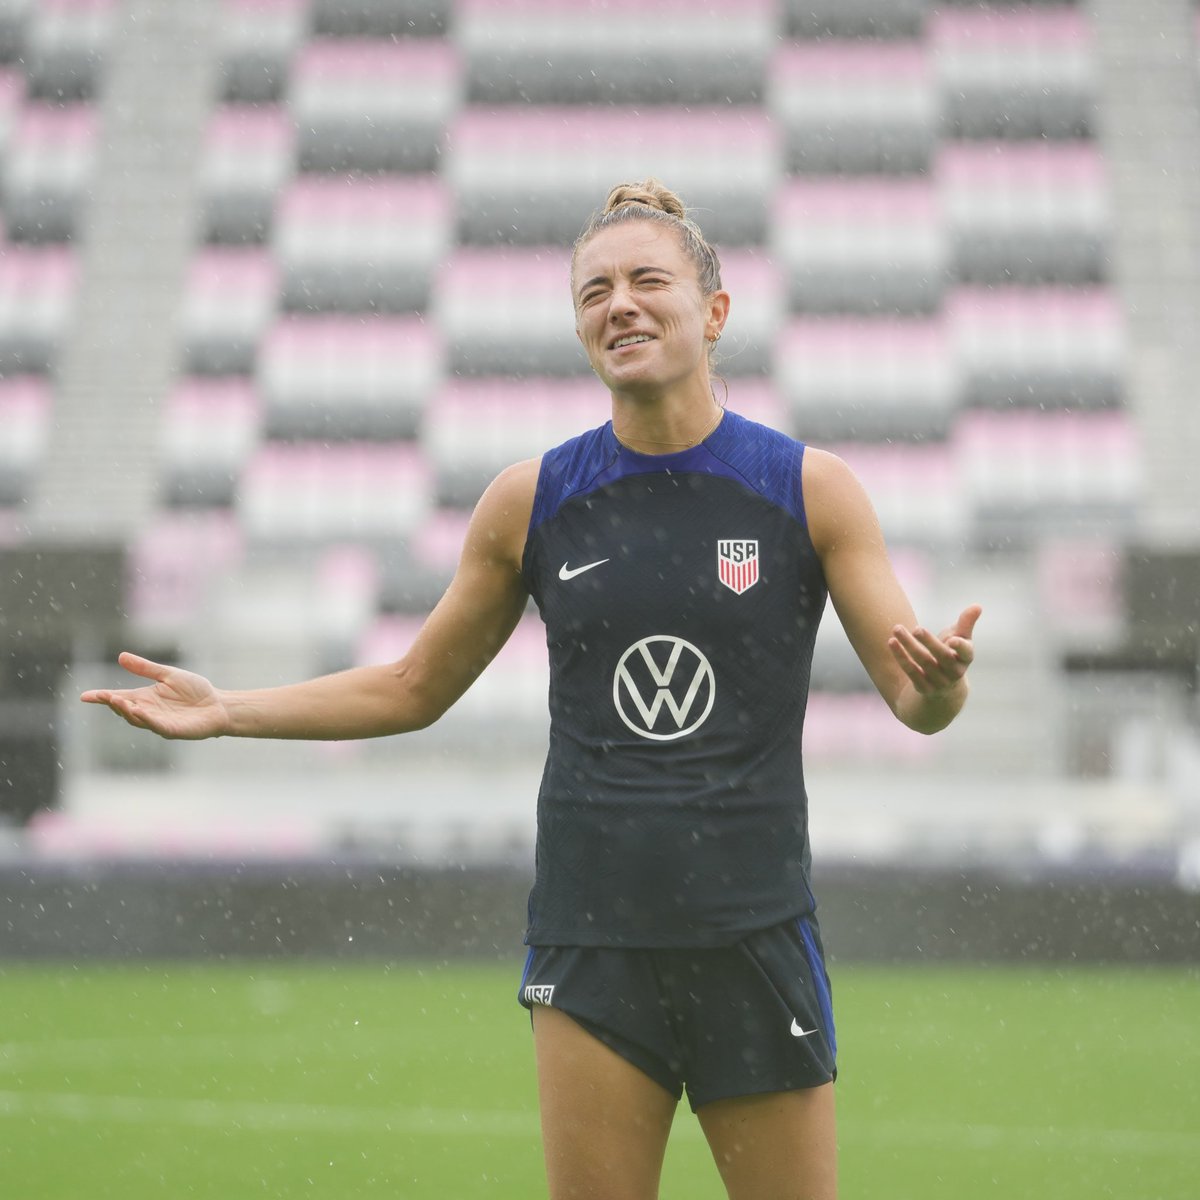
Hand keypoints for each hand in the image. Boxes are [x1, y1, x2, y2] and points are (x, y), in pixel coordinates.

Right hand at [80, 652, 229, 740]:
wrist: (218, 705)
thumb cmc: (195, 691)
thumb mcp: (168, 675)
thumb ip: (146, 668)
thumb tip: (121, 656)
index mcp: (145, 698)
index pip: (119, 697)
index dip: (102, 697)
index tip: (85, 696)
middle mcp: (148, 711)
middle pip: (124, 709)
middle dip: (112, 703)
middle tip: (103, 696)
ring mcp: (159, 723)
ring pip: (137, 719)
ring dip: (126, 711)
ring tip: (117, 700)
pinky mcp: (172, 730)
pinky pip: (156, 725)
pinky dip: (147, 719)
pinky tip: (139, 711)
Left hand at [888, 604, 980, 696]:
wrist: (944, 688)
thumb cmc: (952, 654)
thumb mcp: (961, 639)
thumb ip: (966, 623)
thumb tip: (977, 605)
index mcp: (965, 659)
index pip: (966, 653)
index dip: (960, 647)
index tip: (953, 639)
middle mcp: (954, 672)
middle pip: (942, 656)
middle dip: (929, 642)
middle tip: (916, 628)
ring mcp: (939, 682)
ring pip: (923, 662)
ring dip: (909, 645)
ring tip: (897, 629)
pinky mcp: (923, 687)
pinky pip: (911, 671)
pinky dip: (900, 657)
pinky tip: (891, 642)